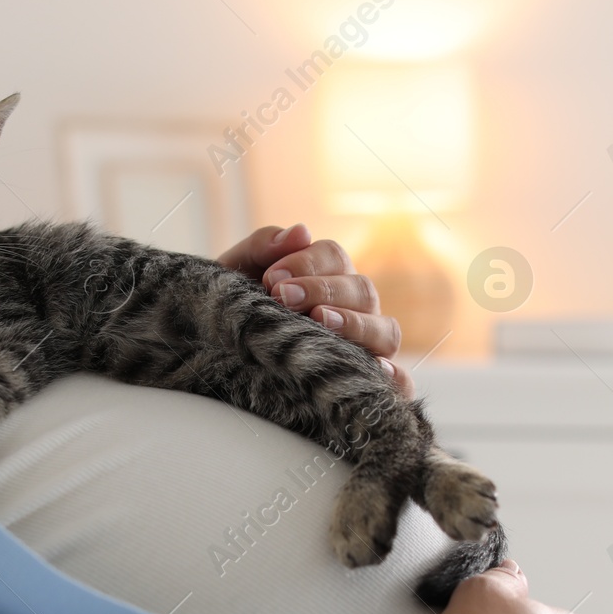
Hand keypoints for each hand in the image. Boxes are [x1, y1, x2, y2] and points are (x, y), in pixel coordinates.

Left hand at [217, 224, 413, 396]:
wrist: (213, 360)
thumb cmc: (230, 311)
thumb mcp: (236, 274)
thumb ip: (262, 246)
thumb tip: (301, 232)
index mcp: (327, 276)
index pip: (335, 258)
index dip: (308, 264)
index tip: (272, 278)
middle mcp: (353, 308)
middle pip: (361, 289)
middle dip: (323, 289)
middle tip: (282, 297)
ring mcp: (365, 346)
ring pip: (385, 329)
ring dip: (356, 324)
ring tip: (321, 321)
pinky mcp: (366, 382)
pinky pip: (400, 382)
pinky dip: (396, 375)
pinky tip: (376, 369)